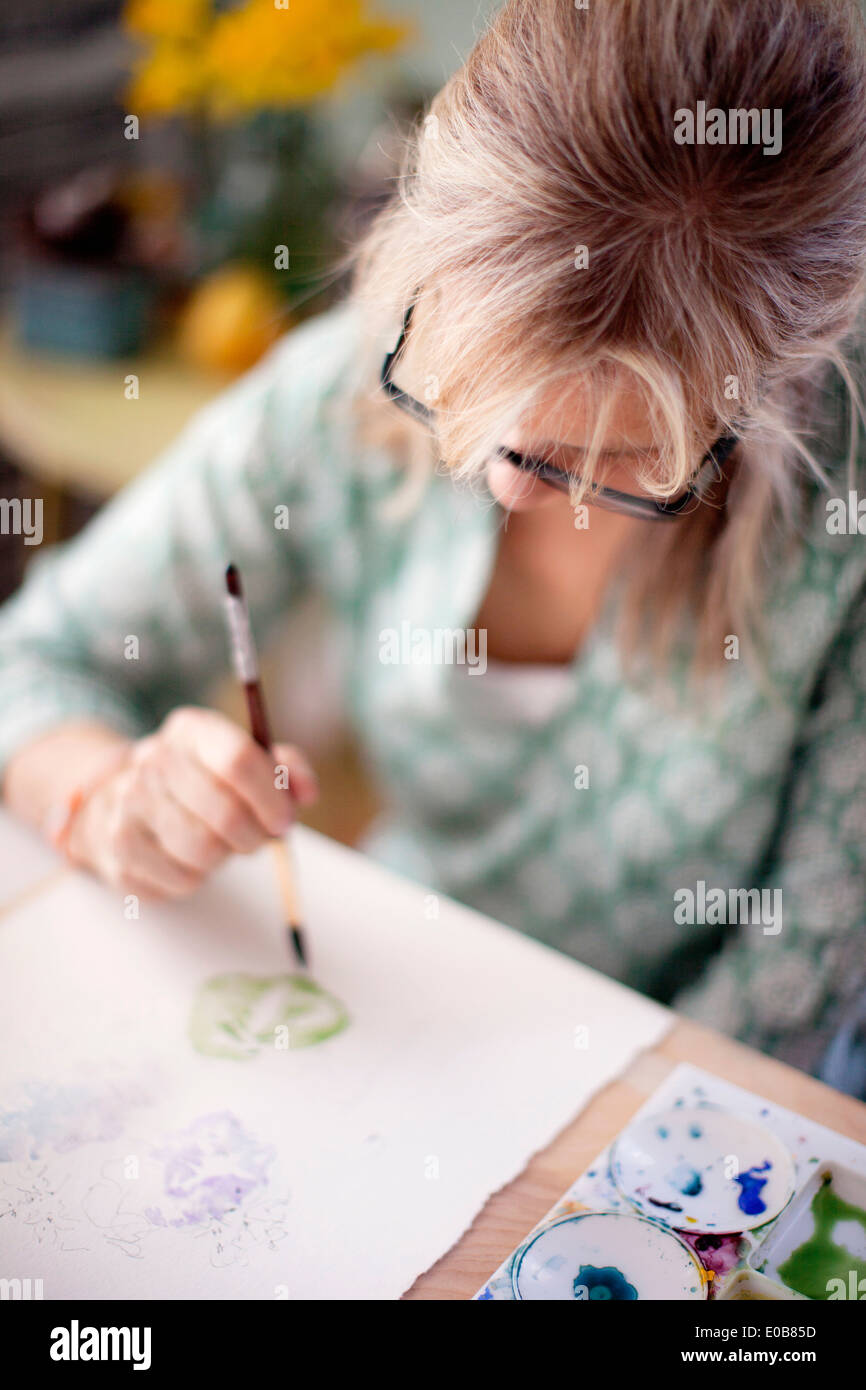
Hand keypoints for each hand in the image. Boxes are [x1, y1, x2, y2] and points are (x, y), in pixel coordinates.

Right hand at [65, 707, 317, 899]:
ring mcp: (129, 803)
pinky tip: (185, 856)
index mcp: (191, 731)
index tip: (284, 819)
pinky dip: (196, 876)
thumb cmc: (200, 783)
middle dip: (255, 836)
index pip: (238, 759)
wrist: (120, 800)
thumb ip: (284, 770)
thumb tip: (307, 792)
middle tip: (257, 838)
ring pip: (205, 852)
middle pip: (227, 814)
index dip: (271, 797)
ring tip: (218, 843)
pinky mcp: (119, 847)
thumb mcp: (241, 761)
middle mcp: (154, 760)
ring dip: (224, 856)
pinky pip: (181, 879)